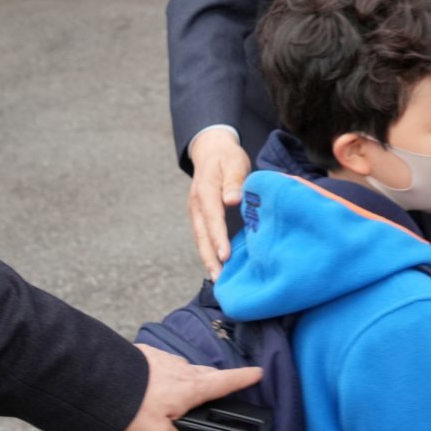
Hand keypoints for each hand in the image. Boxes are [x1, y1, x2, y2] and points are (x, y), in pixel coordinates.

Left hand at [118, 345, 262, 430]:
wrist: (101, 384)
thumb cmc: (132, 410)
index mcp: (192, 389)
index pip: (226, 382)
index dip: (244, 378)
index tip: (258, 372)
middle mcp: (183, 370)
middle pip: (207, 375)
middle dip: (214, 381)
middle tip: (215, 391)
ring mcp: (165, 359)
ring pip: (183, 371)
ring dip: (182, 381)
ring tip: (169, 397)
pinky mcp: (147, 355)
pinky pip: (162, 366)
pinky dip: (161, 376)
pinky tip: (148, 388)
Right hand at [188, 130, 250, 277]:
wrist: (211, 151)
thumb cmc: (227, 157)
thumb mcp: (234, 162)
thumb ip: (234, 181)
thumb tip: (233, 200)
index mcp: (206, 190)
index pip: (212, 218)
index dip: (218, 238)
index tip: (225, 256)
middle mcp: (197, 204)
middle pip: (202, 235)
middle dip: (210, 257)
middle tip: (220, 278)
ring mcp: (196, 211)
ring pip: (201, 239)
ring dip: (208, 259)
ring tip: (218, 279)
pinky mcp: (200, 216)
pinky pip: (203, 236)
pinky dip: (209, 251)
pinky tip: (218, 266)